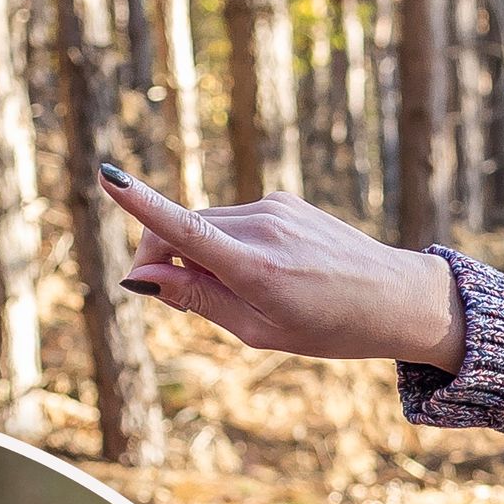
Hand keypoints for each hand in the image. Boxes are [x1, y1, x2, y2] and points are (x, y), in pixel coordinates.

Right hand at [101, 164, 466, 371]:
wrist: (397, 298)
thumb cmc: (330, 327)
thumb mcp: (260, 330)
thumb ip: (198, 299)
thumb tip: (142, 277)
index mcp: (258, 268)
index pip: (186, 230)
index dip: (141, 204)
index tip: (106, 174)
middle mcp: (264, 227)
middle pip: (180, 230)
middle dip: (161, 259)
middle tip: (172, 300)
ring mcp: (275, 207)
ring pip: (205, 223)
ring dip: (196, 253)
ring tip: (235, 292)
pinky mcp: (283, 200)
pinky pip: (233, 219)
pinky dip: (226, 243)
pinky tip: (260, 271)